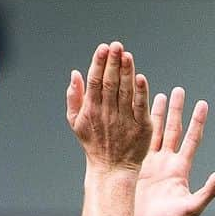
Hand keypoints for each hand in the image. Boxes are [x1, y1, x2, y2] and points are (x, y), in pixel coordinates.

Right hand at [66, 42, 151, 171]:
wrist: (111, 170)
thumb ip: (74, 97)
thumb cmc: (94, 144)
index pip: (95, 81)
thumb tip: (74, 73)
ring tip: (127, 55)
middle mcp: (107, 114)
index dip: (99, 63)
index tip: (103, 48)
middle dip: (113, 63)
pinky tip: (140, 78)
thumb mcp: (76, 123)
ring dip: (126, 73)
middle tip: (117, 45)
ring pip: (125, 92)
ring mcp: (124, 121)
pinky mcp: (140, 128)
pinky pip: (140, 107)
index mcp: (91, 110)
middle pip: (110, 83)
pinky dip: (140, 93)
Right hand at [133, 87, 214, 215]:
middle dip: (177, 110)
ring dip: (157, 114)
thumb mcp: (191, 208)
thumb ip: (208, 192)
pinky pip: (137, 142)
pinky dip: (138, 126)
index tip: (202, 103)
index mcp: (180, 170)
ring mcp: (150, 164)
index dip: (197, 122)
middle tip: (179, 90)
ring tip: (158, 94)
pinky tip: (135, 113)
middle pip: (173, 130)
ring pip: (154, 132)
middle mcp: (166, 164)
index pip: (191, 140)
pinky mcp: (134, 167)